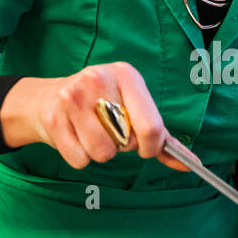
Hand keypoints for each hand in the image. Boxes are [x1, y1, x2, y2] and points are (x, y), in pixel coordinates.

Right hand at [0, 62, 189, 172]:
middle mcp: (99, 79)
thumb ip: (161, 136)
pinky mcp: (53, 117)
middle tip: (110, 131)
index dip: (151, 147)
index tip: (145, 148)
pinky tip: (74, 137)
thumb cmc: (100, 106)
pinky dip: (80, 157)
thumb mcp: (132, 109)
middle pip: (126, 143)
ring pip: (102, 154)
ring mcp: (73, 97)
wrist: (46, 99)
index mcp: (127, 75)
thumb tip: (190, 162)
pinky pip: (79, 159)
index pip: (152, 126)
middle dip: (122, 146)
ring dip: (100, 153)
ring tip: (91, 133)